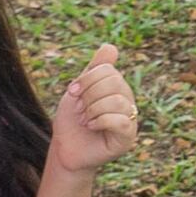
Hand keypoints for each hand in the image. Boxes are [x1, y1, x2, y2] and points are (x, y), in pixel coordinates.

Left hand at [45, 44, 138, 178]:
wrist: (65, 149)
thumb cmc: (72, 121)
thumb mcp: (79, 90)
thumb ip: (94, 70)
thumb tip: (111, 46)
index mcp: (117, 88)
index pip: (108, 70)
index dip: (87, 79)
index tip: (73, 92)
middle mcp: (127, 101)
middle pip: (115, 82)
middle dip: (89, 95)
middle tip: (80, 109)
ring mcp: (130, 119)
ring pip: (117, 101)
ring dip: (93, 109)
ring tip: (85, 119)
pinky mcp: (128, 137)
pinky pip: (121, 121)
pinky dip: (100, 121)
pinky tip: (91, 126)